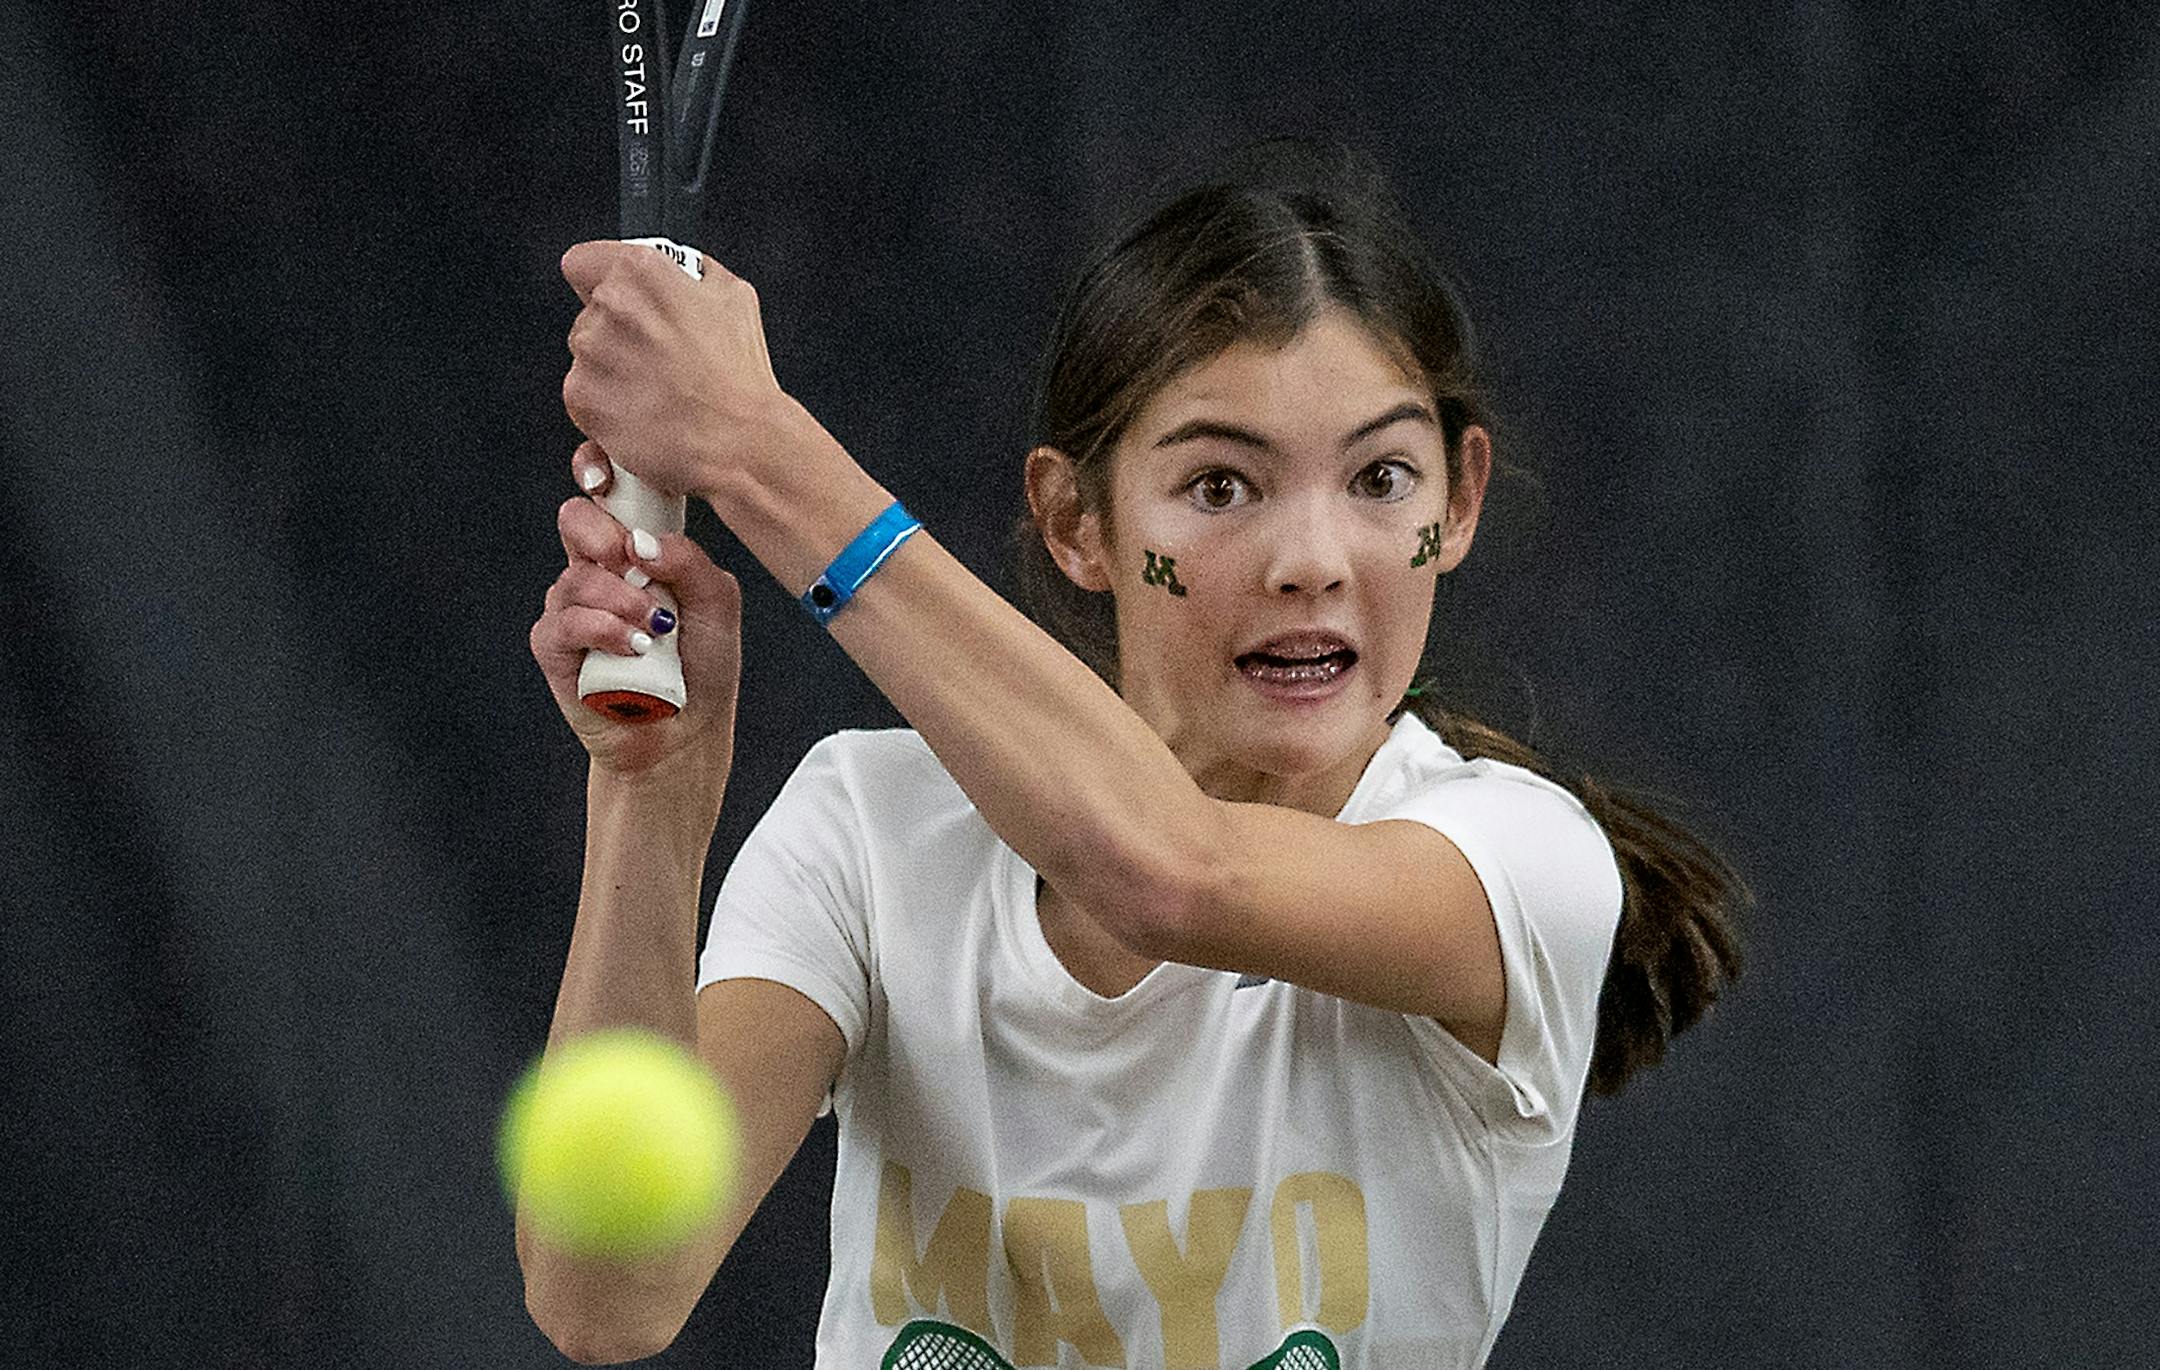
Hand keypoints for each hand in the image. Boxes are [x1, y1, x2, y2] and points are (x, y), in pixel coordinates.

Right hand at [529, 442, 742, 781]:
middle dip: (603, 533)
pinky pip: (563, 624)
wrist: (686, 731)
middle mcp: (597, 570)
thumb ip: (690, 563)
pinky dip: (602, 630)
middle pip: (575, 520)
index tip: (606, 475)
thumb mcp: (718, 605)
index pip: (604, 492)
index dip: (596, 468)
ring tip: (655, 627)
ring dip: (619, 598)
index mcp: (634, 548)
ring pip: (575, 576)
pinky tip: (634, 646)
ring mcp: (572, 607)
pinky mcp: (555, 649)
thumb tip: (644, 543)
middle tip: (634, 562)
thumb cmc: (703, 663)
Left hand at [559, 240, 788, 503]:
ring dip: (610, 371)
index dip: (600, 282)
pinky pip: (582, 397)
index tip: (619, 300)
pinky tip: (643, 412)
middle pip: (587, 314)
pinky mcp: (582, 397)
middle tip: (657, 358)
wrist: (739, 440)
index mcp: (642, 273)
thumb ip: (695, 275)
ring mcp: (592, 353)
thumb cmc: (739, 378)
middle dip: (615, 334)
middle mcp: (611, 306)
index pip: (582, 262)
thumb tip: (683, 275)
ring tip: (655, 389)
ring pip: (584, 357)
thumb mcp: (735, 299)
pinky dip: (605, 408)